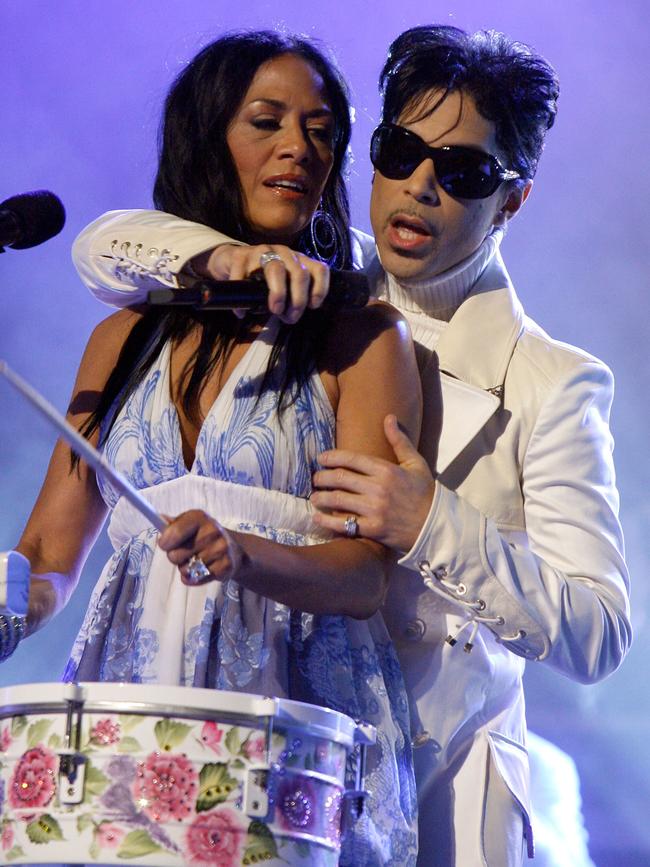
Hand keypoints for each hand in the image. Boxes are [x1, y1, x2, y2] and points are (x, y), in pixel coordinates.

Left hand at [157, 509, 242, 585]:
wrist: (233, 549)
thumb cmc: (203, 535)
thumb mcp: (189, 523)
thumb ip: (172, 524)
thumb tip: (159, 520)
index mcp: (199, 517)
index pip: (175, 532)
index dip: (165, 542)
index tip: (164, 545)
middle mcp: (212, 531)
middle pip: (175, 555)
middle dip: (174, 557)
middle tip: (183, 553)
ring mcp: (220, 549)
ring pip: (185, 569)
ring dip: (185, 568)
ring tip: (194, 561)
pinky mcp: (225, 566)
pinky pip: (196, 579)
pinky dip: (193, 578)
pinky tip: (200, 570)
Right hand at [190, 243, 329, 323]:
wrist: (232, 261)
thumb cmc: (262, 279)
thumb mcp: (283, 285)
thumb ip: (291, 297)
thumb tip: (292, 316)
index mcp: (298, 260)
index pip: (319, 269)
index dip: (320, 289)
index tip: (313, 306)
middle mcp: (284, 253)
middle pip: (299, 273)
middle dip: (298, 299)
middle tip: (290, 317)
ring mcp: (262, 251)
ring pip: (276, 269)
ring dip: (278, 293)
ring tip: (275, 310)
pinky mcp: (241, 256)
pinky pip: (243, 275)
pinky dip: (244, 299)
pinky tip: (242, 314)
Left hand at [311, 415, 435, 552]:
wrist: (436, 525)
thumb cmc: (425, 492)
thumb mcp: (415, 463)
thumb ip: (399, 441)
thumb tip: (389, 417)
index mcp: (386, 470)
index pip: (351, 459)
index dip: (332, 457)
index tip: (321, 458)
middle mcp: (378, 488)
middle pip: (339, 478)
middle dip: (322, 477)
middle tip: (315, 478)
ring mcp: (374, 510)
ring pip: (338, 500)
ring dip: (321, 497)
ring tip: (314, 497)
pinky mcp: (373, 529)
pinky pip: (344, 524)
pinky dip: (327, 521)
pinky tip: (317, 517)